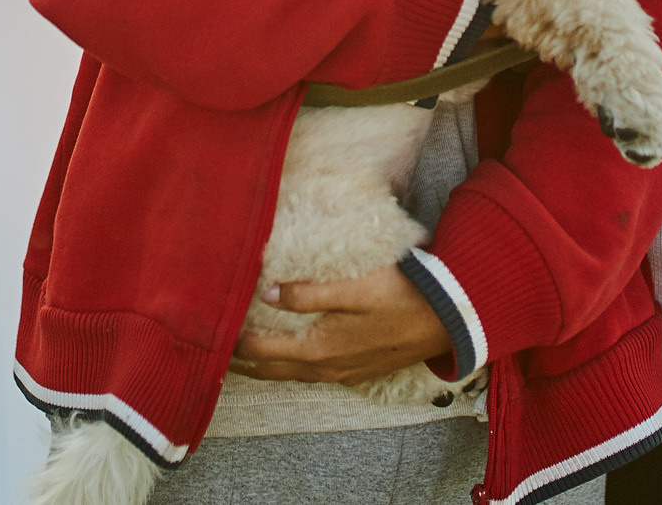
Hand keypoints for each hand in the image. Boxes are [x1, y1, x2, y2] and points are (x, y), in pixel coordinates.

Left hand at [230, 266, 448, 386]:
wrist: (448, 318)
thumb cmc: (401, 296)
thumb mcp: (353, 287)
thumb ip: (307, 293)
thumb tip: (266, 294)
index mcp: (320, 349)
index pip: (262, 350)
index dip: (235, 342)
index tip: (214, 329)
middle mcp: (327, 368)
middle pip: (272, 370)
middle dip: (242, 362)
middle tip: (216, 352)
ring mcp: (344, 373)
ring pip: (292, 375)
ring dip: (265, 366)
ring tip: (244, 357)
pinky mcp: (358, 369)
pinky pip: (312, 374)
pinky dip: (290, 367)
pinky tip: (290, 357)